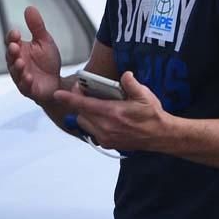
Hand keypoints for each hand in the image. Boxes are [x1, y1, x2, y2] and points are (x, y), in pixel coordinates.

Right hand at [5, 6, 62, 106]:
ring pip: (15, 72)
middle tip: (15, 46)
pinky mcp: (28, 89)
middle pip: (10, 56)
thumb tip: (29, 8)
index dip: (12, 37)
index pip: (11, 41)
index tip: (16, 32)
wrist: (57, 82)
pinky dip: (26, 82)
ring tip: (21, 62)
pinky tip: (29, 77)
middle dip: (12, 52)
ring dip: (17, 67)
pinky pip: (25, 86)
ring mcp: (21, 77)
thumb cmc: (47, 62)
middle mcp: (16, 62)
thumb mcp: (44, 41)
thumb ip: (36, 26)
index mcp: (19, 49)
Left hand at [53, 71, 167, 152]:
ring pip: (84, 123)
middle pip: (81, 113)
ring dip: (85, 113)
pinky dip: (92, 123)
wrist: (161, 136)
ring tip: (94, 105)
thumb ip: (132, 83)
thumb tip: (125, 75)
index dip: (69, 98)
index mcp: (113, 113)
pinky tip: (101, 117)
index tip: (58, 94)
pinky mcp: (108, 143)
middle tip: (85, 92)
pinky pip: (91, 132)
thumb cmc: (153, 115)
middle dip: (79, 102)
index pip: (84, 105)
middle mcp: (106, 127)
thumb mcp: (145, 95)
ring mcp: (106, 137)